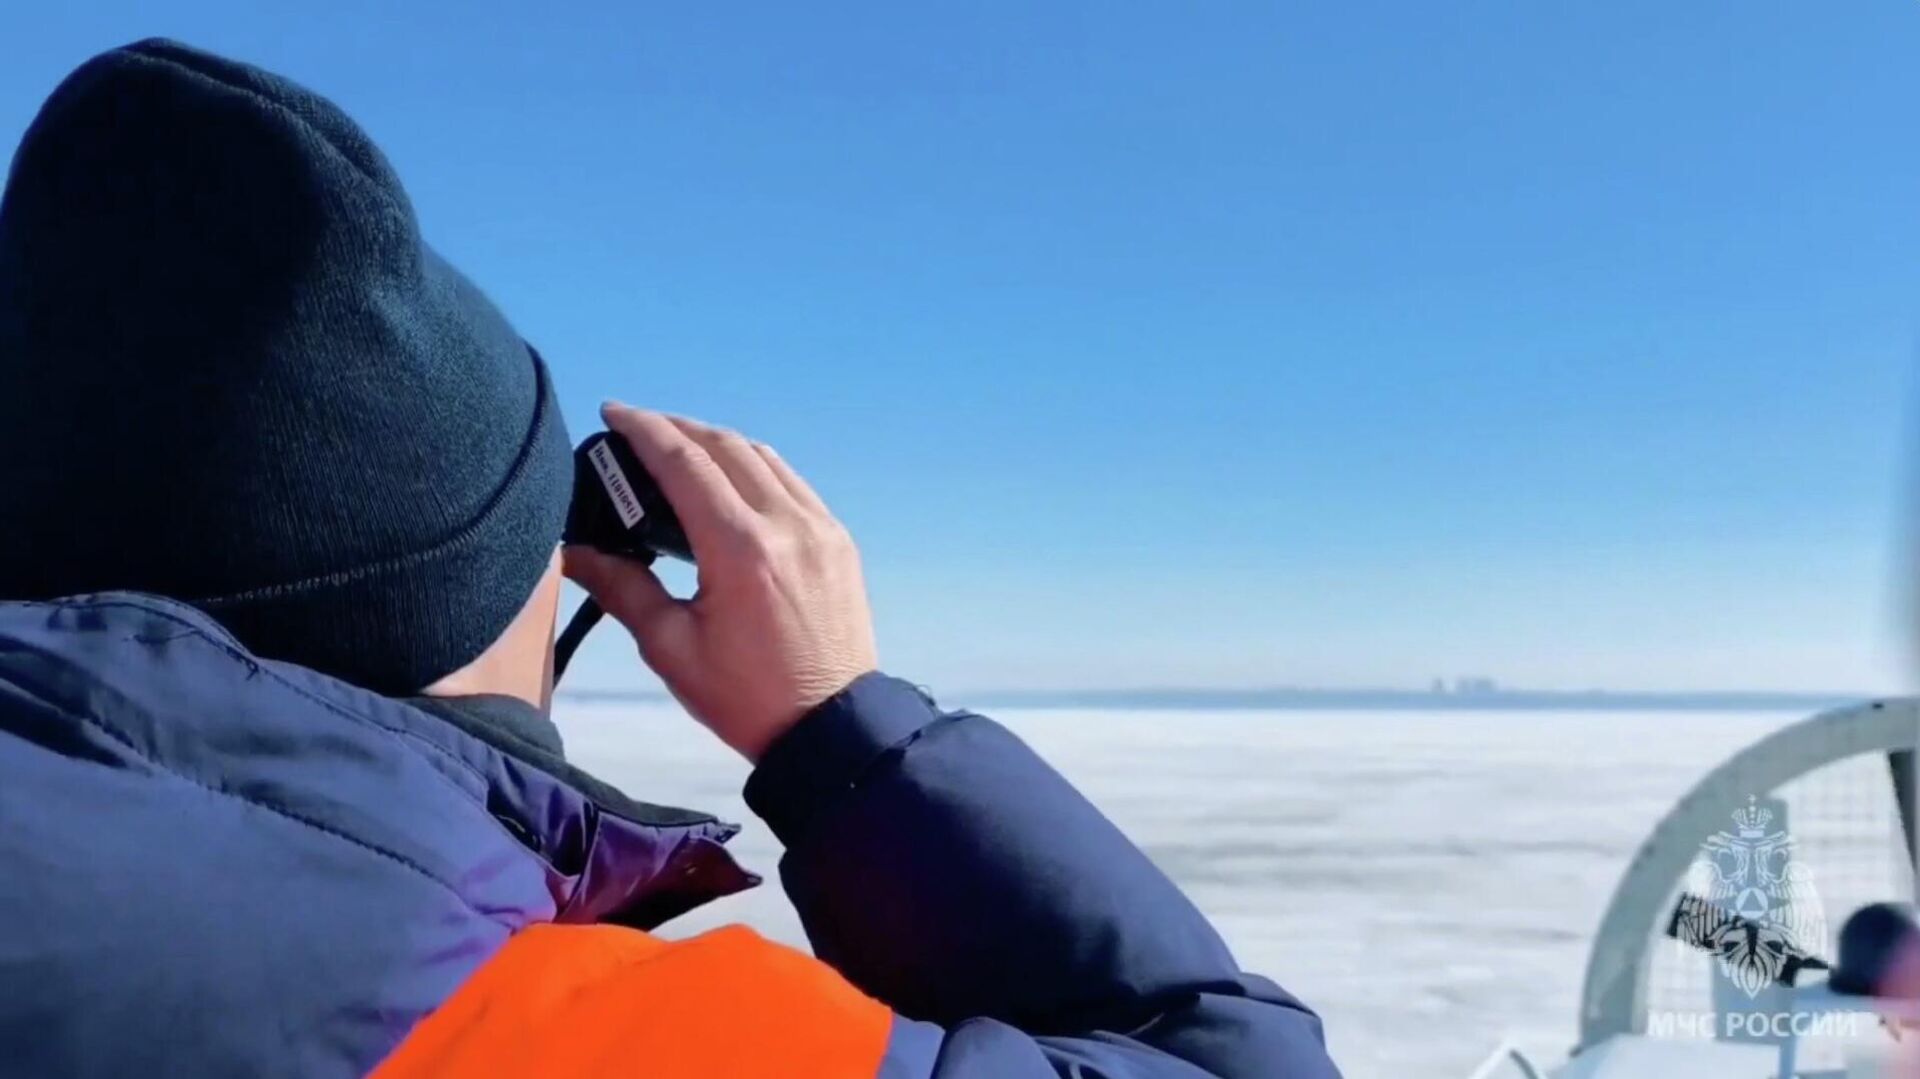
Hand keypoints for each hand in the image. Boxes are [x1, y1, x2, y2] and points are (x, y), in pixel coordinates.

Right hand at [564, 403, 879, 760]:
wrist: (831, 730)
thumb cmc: (747, 698)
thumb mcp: (671, 648)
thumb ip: (623, 588)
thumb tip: (573, 553)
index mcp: (741, 549)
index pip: (685, 463)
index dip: (644, 429)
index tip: (614, 411)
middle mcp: (787, 525)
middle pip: (725, 447)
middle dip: (677, 428)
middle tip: (637, 430)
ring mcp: (821, 529)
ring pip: (764, 458)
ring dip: (717, 443)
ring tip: (678, 449)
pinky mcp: (839, 542)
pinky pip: (792, 483)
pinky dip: (755, 467)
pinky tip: (730, 481)